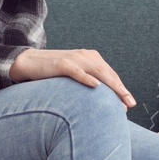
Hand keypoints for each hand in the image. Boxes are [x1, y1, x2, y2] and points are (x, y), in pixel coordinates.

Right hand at [8, 48, 136, 107]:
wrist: (28, 62)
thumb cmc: (52, 72)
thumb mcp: (74, 74)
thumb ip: (87, 80)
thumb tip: (101, 100)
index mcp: (90, 57)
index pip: (110, 74)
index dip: (121, 88)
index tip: (129, 103)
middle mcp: (85, 56)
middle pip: (108, 73)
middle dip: (120, 89)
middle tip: (130, 103)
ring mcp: (74, 59)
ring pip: (98, 71)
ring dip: (111, 85)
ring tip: (121, 96)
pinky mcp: (62, 64)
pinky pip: (77, 71)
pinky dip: (87, 78)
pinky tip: (96, 86)